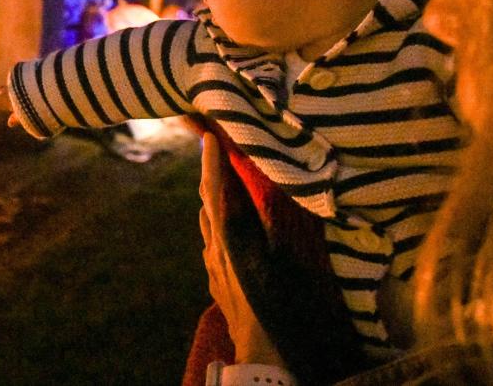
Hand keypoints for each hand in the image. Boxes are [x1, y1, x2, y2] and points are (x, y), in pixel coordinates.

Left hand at [199, 132, 282, 365]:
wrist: (265, 354)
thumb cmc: (281, 304)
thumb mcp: (285, 257)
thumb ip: (277, 220)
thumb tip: (276, 187)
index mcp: (229, 237)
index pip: (215, 190)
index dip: (211, 162)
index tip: (207, 137)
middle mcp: (215, 249)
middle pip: (207, 203)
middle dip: (209, 176)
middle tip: (211, 150)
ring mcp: (214, 269)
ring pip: (208, 225)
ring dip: (213, 200)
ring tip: (221, 183)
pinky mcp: (219, 284)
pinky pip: (213, 245)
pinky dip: (218, 226)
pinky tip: (226, 230)